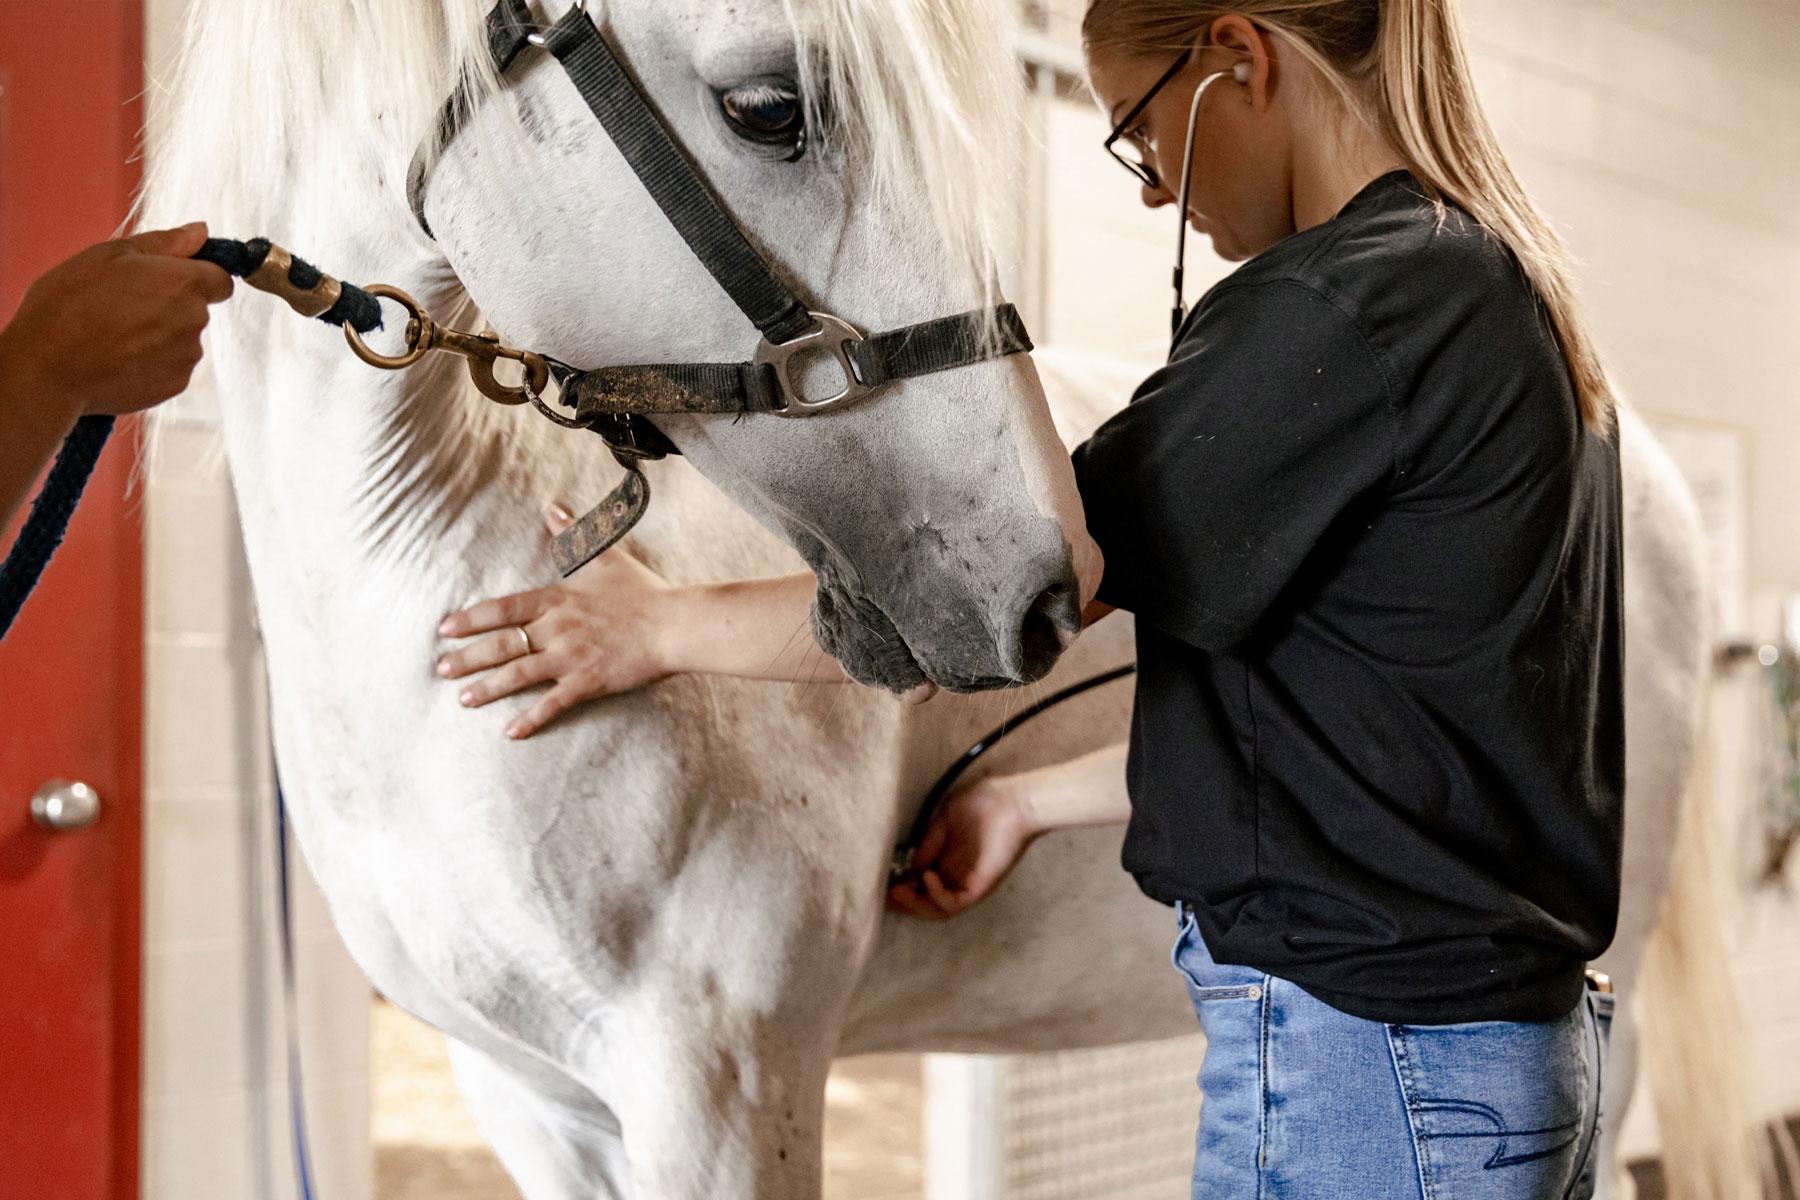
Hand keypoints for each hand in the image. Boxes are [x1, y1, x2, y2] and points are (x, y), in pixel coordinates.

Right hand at [0, 222, 232, 415]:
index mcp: (184, 283)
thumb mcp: (109, 255)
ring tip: (115, 333)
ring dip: (160, 334)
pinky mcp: (177, 385)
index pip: (220, 279)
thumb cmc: (70, 304)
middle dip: (171, 304)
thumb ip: (164, 243)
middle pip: (198, 308)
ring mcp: (187, 356)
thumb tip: (201, 232)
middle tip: (124, 305)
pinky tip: (119, 356)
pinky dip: (152, 360)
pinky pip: (172, 366)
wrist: (49, 367)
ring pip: (184, 338)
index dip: (198, 276)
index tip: (168, 279)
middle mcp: (195, 321)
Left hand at [436, 505, 675, 737]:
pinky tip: (511, 732)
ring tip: (463, 699)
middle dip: (468, 658)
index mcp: (557, 600)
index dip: (471, 619)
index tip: (445, 629)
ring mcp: (571, 657)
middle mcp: (557, 629)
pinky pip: (553, 704)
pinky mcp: (588, 682)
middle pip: (502, 644)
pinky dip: (531, 719)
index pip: (503, 609)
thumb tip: (553, 509)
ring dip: (488, 688)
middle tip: (441, 670)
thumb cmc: (642, 592)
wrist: (674, 624)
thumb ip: (574, 535)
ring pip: (519, 674)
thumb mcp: (606, 558)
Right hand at [886, 777, 1039, 919]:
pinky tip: (927, 877)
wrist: (1015, 801)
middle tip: (886, 895)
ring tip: (898, 892)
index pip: (926, 884)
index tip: (886, 882)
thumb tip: (912, 866)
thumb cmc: (985, 803)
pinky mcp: (982, 885)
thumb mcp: (945, 820)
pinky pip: (955, 903)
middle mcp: (960, 875)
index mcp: (952, 860)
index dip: (906, 887)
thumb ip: (930, 842)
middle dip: (906, 903)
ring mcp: (971, 882)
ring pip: (940, 909)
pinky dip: (937, 896)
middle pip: (930, 902)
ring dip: (916, 905)